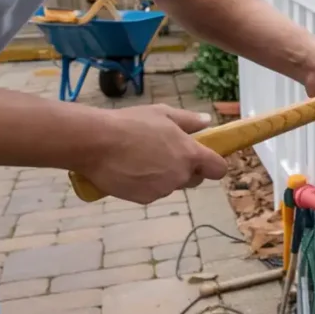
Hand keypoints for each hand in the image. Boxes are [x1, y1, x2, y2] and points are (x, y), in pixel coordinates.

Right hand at [76, 105, 227, 203]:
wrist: (96, 143)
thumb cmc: (131, 123)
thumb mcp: (163, 114)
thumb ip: (189, 120)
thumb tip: (207, 122)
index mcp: (190, 154)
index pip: (218, 169)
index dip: (213, 164)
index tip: (204, 158)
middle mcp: (180, 175)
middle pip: (194, 179)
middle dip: (186, 169)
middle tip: (166, 153)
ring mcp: (163, 189)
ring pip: (171, 185)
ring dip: (164, 176)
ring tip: (141, 158)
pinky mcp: (144, 199)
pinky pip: (152, 192)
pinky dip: (146, 184)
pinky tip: (130, 170)